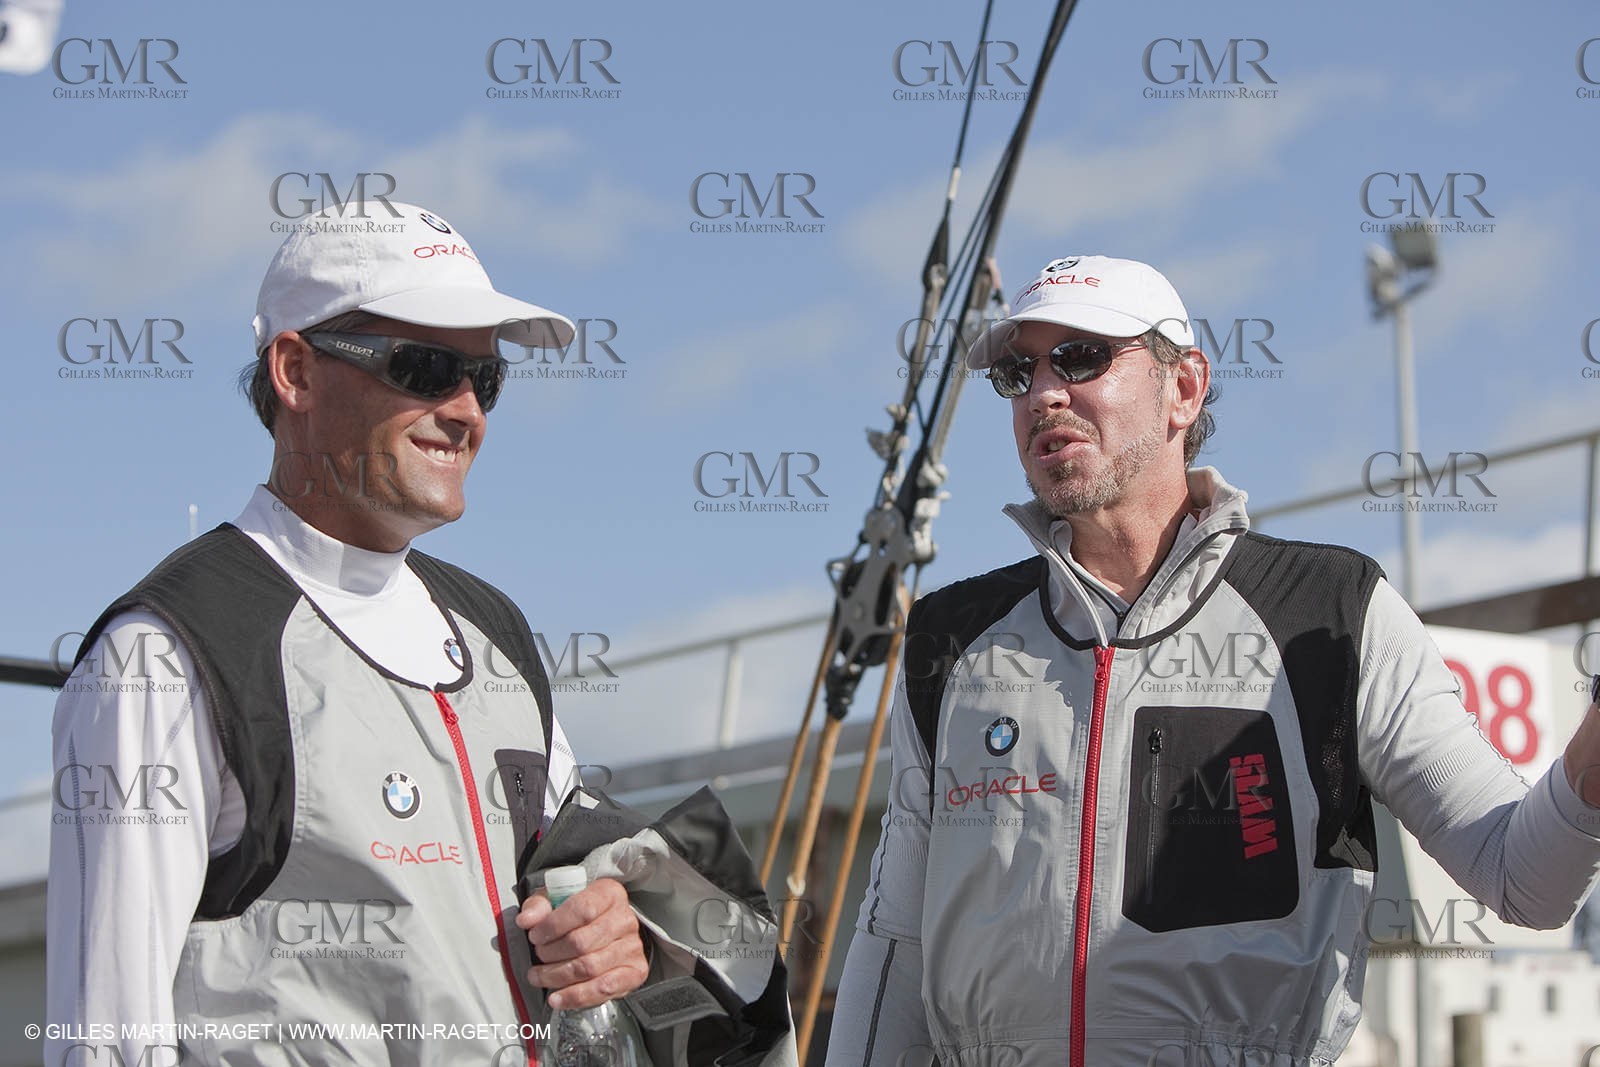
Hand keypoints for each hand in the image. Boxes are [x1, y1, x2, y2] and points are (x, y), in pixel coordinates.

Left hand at [516, 876, 648, 1010]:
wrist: (603, 932)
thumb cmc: (578, 916)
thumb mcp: (555, 901)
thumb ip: (538, 906)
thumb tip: (526, 920)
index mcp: (609, 894)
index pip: (583, 909)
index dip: (553, 926)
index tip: (535, 936)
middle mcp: (624, 919)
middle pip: (582, 942)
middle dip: (551, 954)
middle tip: (538, 956)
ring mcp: (633, 946)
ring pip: (589, 967)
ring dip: (556, 977)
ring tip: (539, 977)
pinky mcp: (636, 971)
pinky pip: (604, 988)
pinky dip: (576, 996)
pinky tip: (558, 997)